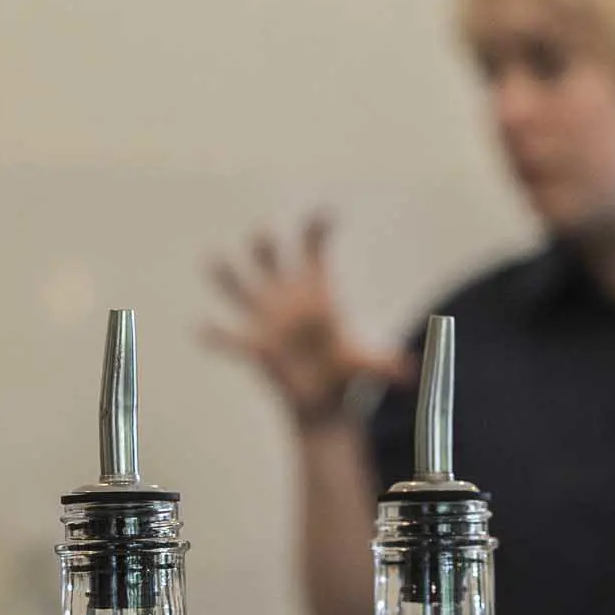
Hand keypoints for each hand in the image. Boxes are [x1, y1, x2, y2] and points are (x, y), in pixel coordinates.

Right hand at [203, 213, 410, 431]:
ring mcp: (265, 318)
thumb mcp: (365, 366)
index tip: (327, 214)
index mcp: (316, 290)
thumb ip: (384, 365)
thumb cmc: (342, 373)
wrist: (320, 400)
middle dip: (264, 245)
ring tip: (213, 258)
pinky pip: (226, 337)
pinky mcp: (251, 346)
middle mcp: (286, 297)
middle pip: (270, 257)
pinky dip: (214, 335)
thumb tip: (411, 372)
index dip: (318, 229)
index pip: (314, 248)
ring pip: (238, 286)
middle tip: (262, 233)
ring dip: (225, 273)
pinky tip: (203, 329)